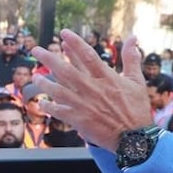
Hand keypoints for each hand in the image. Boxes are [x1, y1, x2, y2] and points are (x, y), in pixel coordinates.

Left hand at [32, 32, 152, 150]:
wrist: (135, 138)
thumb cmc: (136, 108)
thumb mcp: (136, 81)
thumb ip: (131, 58)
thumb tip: (133, 37)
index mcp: (106, 78)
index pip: (88, 56)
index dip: (75, 43)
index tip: (63, 34)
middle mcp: (93, 89)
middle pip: (66, 71)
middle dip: (49, 59)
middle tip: (35, 50)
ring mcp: (84, 105)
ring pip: (58, 91)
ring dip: (44, 83)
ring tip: (35, 76)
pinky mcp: (79, 120)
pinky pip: (59, 111)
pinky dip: (49, 106)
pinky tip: (41, 102)